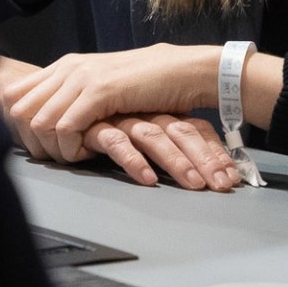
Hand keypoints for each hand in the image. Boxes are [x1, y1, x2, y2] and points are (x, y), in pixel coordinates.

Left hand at [1, 47, 236, 189]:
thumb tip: (49, 120)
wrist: (185, 71)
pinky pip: (65, 127)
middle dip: (30, 141)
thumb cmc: (150, 85)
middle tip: (55, 157)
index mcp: (65, 66)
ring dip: (52, 148)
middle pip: (18, 110)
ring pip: (38, 122)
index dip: (16, 125)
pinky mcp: (99, 92)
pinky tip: (89, 153)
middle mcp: (68, 68)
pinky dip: (71, 147)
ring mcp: (82, 78)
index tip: (39, 145)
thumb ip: (76, 97)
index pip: (13, 95)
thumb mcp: (104, 88)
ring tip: (76, 156)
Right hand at [86, 114, 239, 191]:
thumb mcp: (138, 129)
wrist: (53, 101)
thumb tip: (200, 170)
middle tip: (221, 185)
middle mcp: (145, 112)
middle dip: (205, 159)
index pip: (195, 128)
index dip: (214, 151)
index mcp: (159, 111)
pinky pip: (117, 143)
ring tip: (193, 183)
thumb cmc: (100, 119)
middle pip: (182, 132)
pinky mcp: (95, 127)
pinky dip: (133, 161)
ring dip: (177, 161)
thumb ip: (164, 144)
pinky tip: (147, 178)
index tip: (233, 176)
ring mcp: (121, 117)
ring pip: (155, 137)